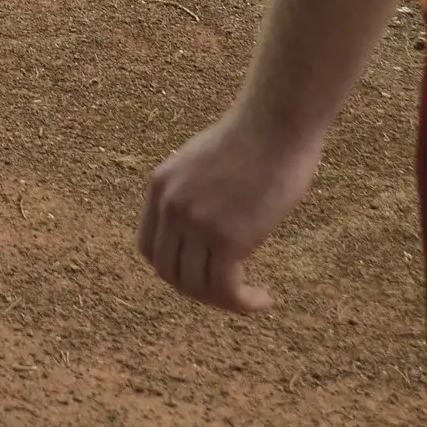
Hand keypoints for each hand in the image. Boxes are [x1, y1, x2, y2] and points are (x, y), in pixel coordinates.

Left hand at [137, 108, 324, 313]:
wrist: (277, 123)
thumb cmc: (253, 140)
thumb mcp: (203, 164)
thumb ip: (193, 195)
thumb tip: (204, 234)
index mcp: (159, 186)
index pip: (148, 248)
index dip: (173, 270)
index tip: (202, 275)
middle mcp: (171, 206)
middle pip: (169, 272)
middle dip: (198, 290)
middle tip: (230, 292)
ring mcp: (196, 222)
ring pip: (197, 286)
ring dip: (224, 301)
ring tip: (251, 298)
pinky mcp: (227, 238)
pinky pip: (226, 289)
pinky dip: (243, 303)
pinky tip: (263, 300)